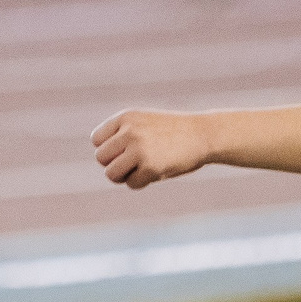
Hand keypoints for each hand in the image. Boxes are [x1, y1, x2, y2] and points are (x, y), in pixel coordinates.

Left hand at [92, 109, 212, 188]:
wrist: (204, 134)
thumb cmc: (173, 132)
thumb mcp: (144, 124)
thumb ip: (121, 135)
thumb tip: (102, 159)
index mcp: (126, 117)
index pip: (96, 140)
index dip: (108, 150)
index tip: (124, 151)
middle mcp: (129, 131)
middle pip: (101, 158)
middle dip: (114, 165)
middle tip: (132, 164)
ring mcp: (139, 148)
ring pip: (111, 174)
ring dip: (124, 177)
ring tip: (140, 171)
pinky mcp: (150, 166)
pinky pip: (132, 184)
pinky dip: (142, 183)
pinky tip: (156, 172)